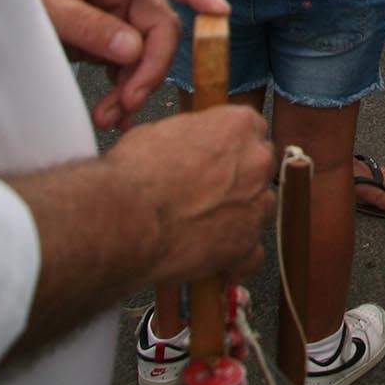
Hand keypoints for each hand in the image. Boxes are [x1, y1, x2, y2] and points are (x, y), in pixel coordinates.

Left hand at [27, 0, 228, 128]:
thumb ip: (85, 25)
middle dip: (151, 67)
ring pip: (149, 52)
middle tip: (130, 101)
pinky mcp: (109, 38)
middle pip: (160, 26)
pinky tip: (112, 113)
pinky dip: (126, 91)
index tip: (219, 11)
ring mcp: (116, 14)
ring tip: (110, 117)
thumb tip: (131, 48)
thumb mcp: (41, 7)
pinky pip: (132, 65)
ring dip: (136, 87)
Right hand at [107, 105, 275, 285]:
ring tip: (206, 224)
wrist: (124, 220)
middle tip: (208, 190)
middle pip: (259, 167)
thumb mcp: (161, 132)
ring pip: (259, 208)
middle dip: (239, 178)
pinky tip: (218, 258)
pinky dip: (237, 259)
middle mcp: (256, 163)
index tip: (216, 156)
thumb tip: (191, 145)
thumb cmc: (134, 175)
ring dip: (239, 214)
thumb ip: (193, 136)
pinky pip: (253, 254)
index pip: (250, 128)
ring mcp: (255, 205)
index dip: (229, 145)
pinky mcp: (244, 245)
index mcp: (239, 126)